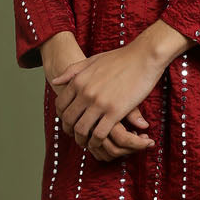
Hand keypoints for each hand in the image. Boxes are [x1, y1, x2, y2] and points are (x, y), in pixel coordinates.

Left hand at [49, 40, 165, 161]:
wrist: (144, 56)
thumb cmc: (121, 58)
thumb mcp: (92, 60)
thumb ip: (72, 71)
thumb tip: (55, 80)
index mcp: (78, 81)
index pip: (60, 105)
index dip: (62, 117)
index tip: (69, 122)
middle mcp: (85, 93)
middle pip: (68, 119)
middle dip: (69, 131)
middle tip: (76, 136)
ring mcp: (99, 103)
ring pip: (82, 129)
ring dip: (82, 139)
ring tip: (87, 142)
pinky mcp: (115, 112)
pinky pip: (100, 133)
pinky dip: (97, 142)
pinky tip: (100, 142)